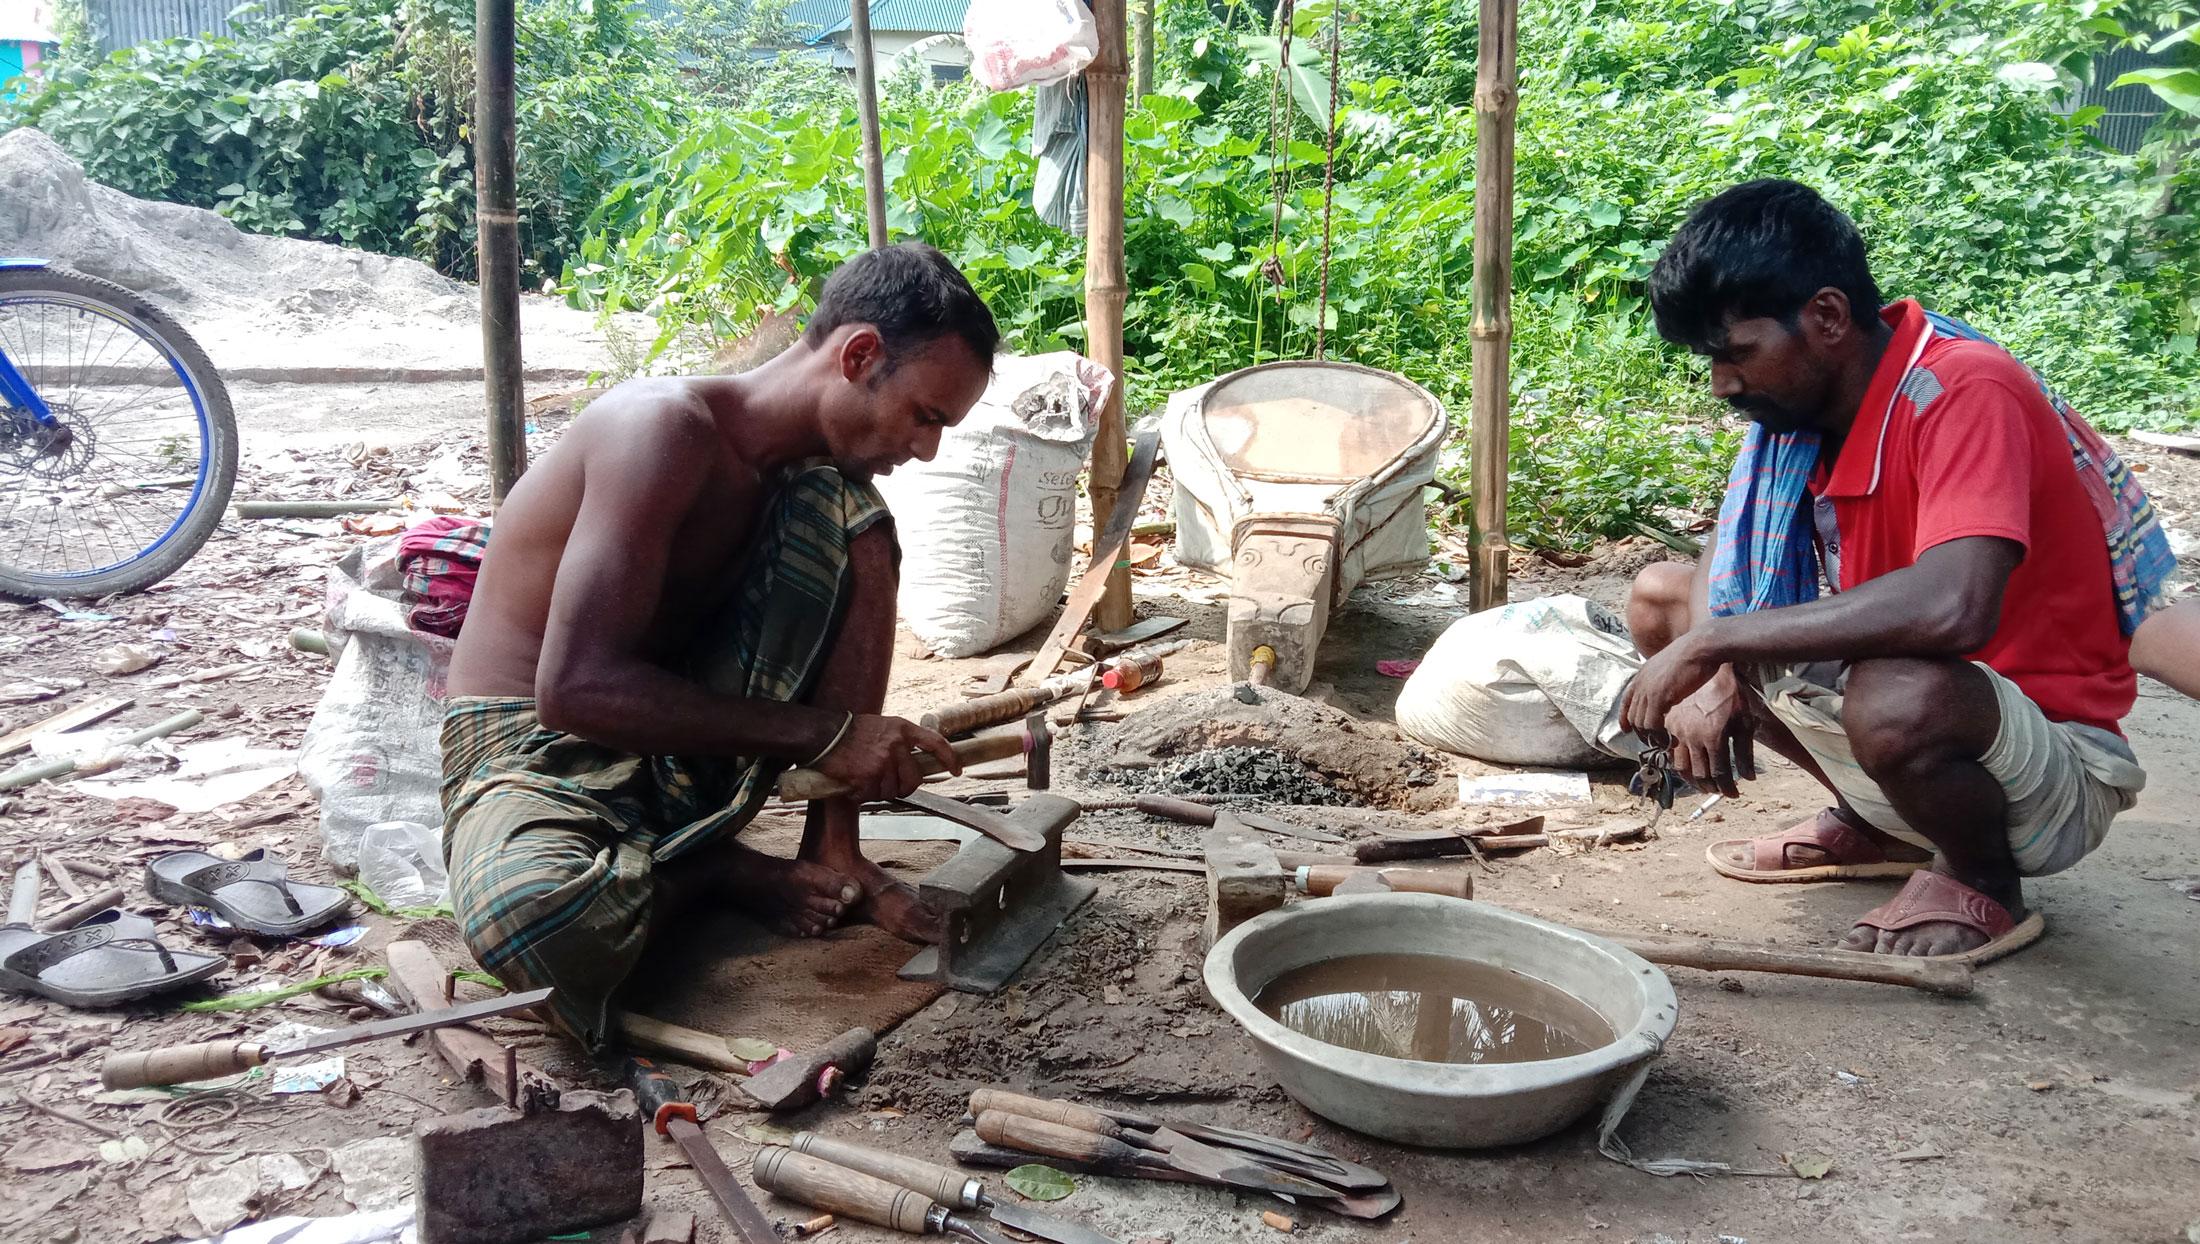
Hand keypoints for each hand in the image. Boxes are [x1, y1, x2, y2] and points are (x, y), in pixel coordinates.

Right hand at [811, 714, 961, 802]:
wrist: (823, 735)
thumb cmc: (851, 732)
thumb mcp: (883, 727)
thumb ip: (900, 741)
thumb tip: (914, 763)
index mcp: (902, 729)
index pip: (935, 743)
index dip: (949, 759)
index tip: (956, 771)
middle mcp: (896, 745)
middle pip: (913, 780)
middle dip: (901, 786)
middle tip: (884, 781)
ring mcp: (882, 762)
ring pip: (891, 791)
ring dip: (877, 790)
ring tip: (862, 776)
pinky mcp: (867, 777)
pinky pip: (871, 795)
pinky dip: (861, 794)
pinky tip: (852, 781)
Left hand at [1620, 630, 1723, 736]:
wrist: (1702, 647)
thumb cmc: (1695, 655)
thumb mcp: (1672, 666)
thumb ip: (1664, 679)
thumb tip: (1669, 693)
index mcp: (1643, 673)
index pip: (1626, 699)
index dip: (1625, 717)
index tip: (1626, 729)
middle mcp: (1641, 682)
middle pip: (1633, 715)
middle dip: (1642, 732)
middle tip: (1657, 741)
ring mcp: (1648, 690)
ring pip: (1641, 723)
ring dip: (1653, 737)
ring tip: (1668, 742)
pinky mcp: (1659, 698)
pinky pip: (1652, 725)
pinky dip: (1660, 736)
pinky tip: (1672, 739)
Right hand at [1663, 667, 1752, 796]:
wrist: (1706, 667)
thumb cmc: (1730, 692)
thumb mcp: (1743, 721)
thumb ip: (1745, 751)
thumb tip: (1749, 778)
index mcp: (1713, 737)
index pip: (1719, 774)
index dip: (1727, 788)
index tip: (1734, 794)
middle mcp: (1692, 737)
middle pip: (1699, 775)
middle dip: (1711, 788)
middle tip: (1719, 790)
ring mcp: (1677, 731)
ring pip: (1681, 767)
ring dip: (1693, 780)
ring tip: (1704, 783)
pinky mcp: (1668, 725)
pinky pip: (1669, 752)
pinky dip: (1679, 764)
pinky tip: (1689, 765)